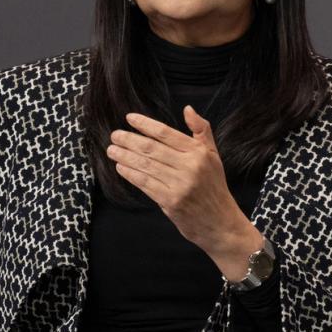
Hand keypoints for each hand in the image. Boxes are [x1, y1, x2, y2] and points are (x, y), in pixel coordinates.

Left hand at [108, 105, 264, 279]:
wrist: (220, 223)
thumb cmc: (214, 187)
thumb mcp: (213, 155)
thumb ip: (202, 131)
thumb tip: (187, 109)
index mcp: (199, 152)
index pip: (166, 133)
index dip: (145, 124)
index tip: (129, 118)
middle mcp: (190, 167)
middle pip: (151, 148)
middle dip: (129, 140)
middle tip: (114, 135)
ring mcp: (180, 185)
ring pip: (145, 165)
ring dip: (125, 156)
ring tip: (112, 150)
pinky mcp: (171, 201)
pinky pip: (145, 183)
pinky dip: (130, 174)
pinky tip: (121, 167)